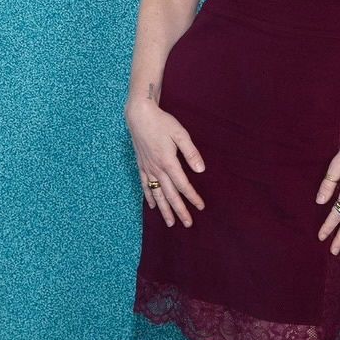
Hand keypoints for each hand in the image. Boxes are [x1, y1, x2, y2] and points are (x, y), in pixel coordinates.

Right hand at [126, 97, 204, 227]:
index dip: (192, 197)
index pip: (183, 185)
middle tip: (187, 224)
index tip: (200, 207)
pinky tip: (152, 206)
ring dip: (164, 209)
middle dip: (179, 210)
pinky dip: (149, 197)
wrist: (139, 115)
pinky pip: (145, 185)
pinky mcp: (141, 165)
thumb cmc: (162, 122)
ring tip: (170, 223)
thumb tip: (200, 170)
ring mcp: (147, 168)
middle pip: (170, 195)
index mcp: (168, 162)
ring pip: (156, 194)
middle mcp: (157, 169)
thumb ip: (191, 153)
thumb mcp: (180, 134)